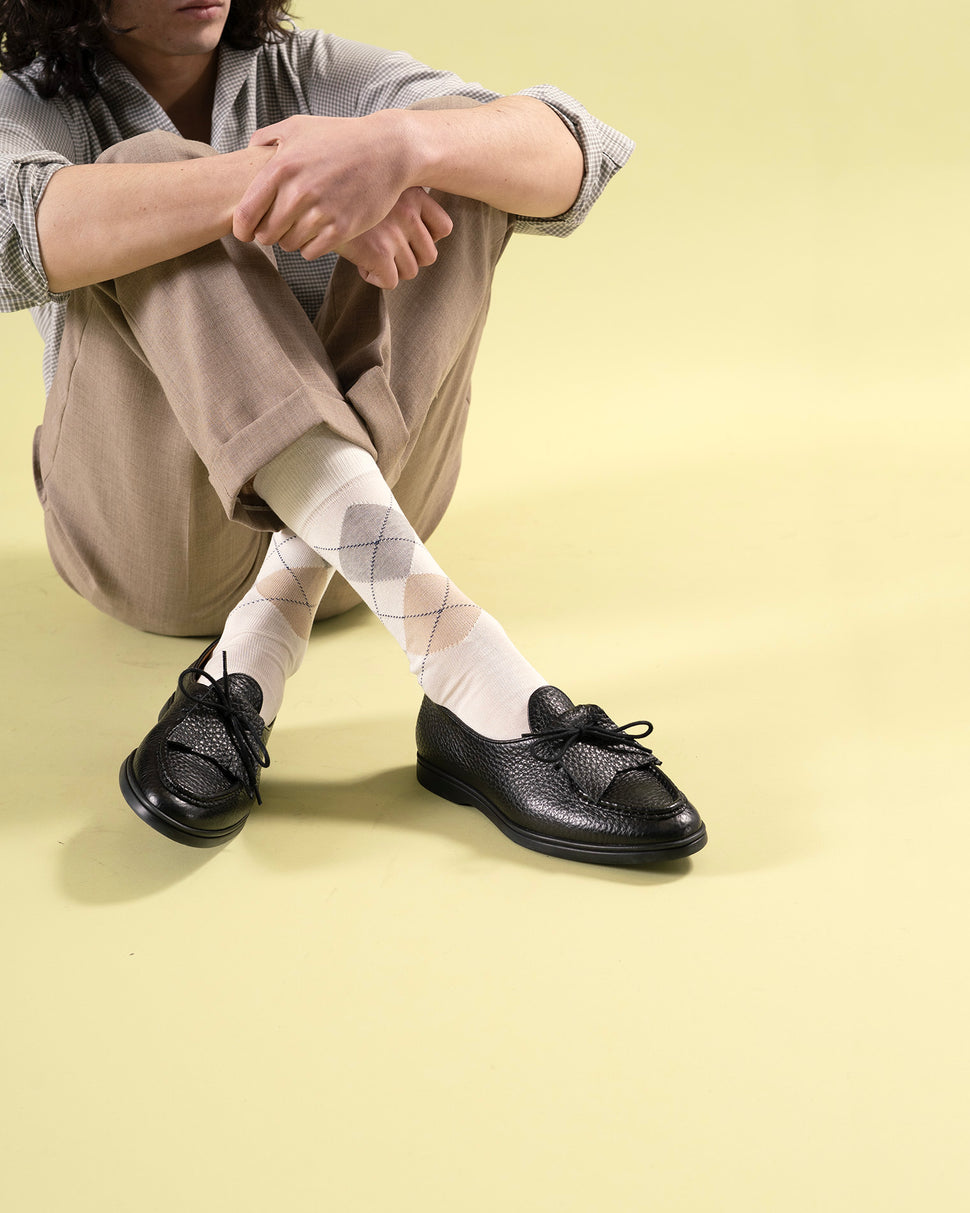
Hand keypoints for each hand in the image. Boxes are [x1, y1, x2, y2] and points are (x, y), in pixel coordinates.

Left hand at [233, 113, 415, 258]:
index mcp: (282, 168)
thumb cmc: (341, 136)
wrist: (387, 150)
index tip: (245, 231)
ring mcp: (322, 212)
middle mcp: (299, 192)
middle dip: (267, 234)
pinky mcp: (342, 228)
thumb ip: (267, 136)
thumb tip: (249, 148)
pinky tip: (315, 235)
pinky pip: (311, 252)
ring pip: (289, 245)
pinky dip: (309, 247)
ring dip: (290, 240)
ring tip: (298, 228)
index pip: (247, 212)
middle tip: (275, 229)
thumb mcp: (299, 126)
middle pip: (266, 234)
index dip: (241, 228)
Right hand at [335, 188, 452, 288]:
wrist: (309, 197)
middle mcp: (408, 212)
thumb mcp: (379, 182)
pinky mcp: (378, 253)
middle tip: (385, 249)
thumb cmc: (343, 192)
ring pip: (410, 271)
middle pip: (429, 256)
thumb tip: (416, 232)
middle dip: (408, 258)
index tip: (408, 236)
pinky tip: (360, 263)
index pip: (445, 228)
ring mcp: (394, 233)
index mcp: (414, 194)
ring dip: (390, 269)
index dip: (428, 238)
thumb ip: (401, 199)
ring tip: (370, 253)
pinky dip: (375, 278)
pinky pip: (390, 281)